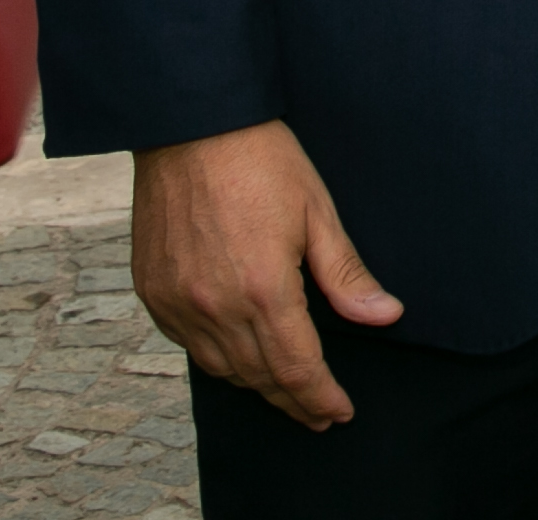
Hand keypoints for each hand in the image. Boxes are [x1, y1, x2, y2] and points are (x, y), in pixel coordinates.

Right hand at [133, 121, 403, 429]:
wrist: (189, 124)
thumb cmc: (260, 159)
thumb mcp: (317, 210)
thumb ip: (346, 274)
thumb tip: (384, 316)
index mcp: (263, 289)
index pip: (298, 368)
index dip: (321, 397)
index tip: (339, 412)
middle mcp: (215, 306)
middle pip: (259, 376)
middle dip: (293, 400)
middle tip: (318, 413)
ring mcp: (178, 301)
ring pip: (221, 368)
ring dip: (256, 384)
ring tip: (284, 390)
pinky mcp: (153, 291)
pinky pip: (188, 345)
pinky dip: (216, 358)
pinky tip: (237, 354)